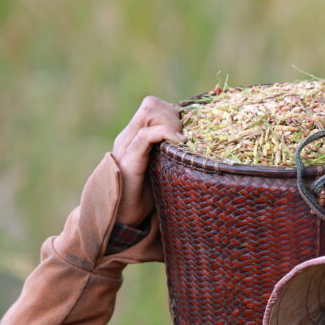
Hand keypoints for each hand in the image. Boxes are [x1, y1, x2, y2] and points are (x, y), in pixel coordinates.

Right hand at [111, 96, 182, 225]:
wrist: (124, 220)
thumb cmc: (146, 199)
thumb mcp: (164, 171)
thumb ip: (173, 156)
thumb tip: (200, 149)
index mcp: (136, 137)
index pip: (154, 107)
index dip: (175, 110)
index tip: (193, 126)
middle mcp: (129, 137)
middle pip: (152, 104)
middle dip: (174, 115)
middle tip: (187, 137)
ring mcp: (127, 146)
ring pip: (149, 112)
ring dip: (171, 122)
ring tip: (182, 142)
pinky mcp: (129, 159)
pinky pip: (146, 135)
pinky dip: (165, 133)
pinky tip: (179, 143)